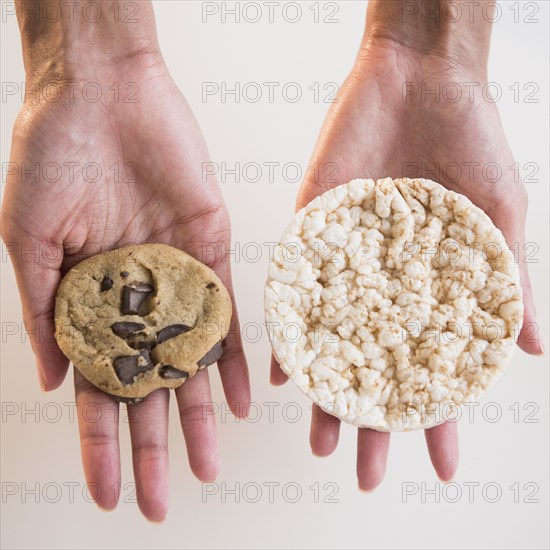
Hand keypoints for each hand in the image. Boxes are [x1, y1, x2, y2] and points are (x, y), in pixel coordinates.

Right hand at [1, 34, 249, 519]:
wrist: (102, 92)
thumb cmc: (53, 156)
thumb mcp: (29, 238)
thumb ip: (43, 311)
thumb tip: (51, 382)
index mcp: (88, 302)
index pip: (96, 388)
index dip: (99, 442)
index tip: (107, 490)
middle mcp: (135, 299)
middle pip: (147, 386)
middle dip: (153, 443)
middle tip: (160, 500)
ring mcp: (176, 278)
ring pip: (192, 361)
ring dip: (199, 414)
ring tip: (207, 466)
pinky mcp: (211, 249)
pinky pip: (228, 312)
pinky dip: (233, 356)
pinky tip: (240, 401)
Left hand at [271, 3, 541, 489]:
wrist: (420, 77)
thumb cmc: (470, 137)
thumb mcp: (500, 211)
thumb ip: (510, 280)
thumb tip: (532, 350)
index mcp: (431, 286)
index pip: (435, 366)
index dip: (441, 415)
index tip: (442, 464)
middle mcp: (386, 283)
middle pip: (377, 366)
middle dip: (374, 417)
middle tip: (364, 470)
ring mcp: (348, 261)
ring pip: (332, 340)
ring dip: (327, 389)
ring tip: (321, 435)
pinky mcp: (314, 230)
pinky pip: (295, 289)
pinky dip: (287, 328)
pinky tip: (280, 368)